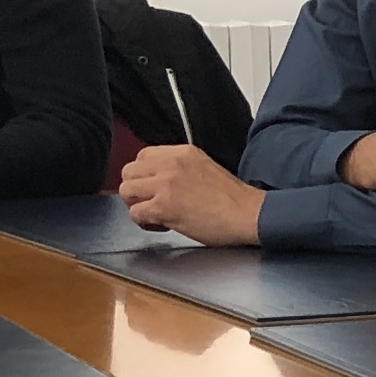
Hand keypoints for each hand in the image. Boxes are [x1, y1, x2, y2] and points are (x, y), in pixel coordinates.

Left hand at [115, 142, 267, 243]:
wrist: (249, 214)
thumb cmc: (234, 199)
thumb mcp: (205, 168)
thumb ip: (181, 168)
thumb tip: (160, 181)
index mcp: (183, 152)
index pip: (143, 156)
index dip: (145, 175)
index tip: (155, 188)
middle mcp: (171, 163)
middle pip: (129, 171)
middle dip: (136, 189)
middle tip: (150, 203)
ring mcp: (165, 184)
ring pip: (126, 190)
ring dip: (136, 205)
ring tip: (154, 214)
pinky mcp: (163, 206)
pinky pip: (135, 213)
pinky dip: (144, 222)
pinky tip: (161, 225)